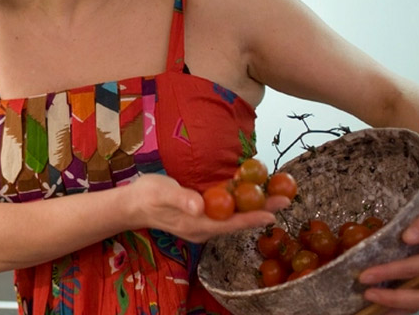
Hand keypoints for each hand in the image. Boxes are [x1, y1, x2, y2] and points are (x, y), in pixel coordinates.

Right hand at [127, 174, 289, 242]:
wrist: (132, 204)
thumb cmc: (147, 196)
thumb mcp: (161, 192)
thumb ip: (180, 198)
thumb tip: (199, 205)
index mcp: (196, 224)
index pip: (230, 223)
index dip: (252, 217)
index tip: (273, 213)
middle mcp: (204, 227)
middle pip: (237, 220)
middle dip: (262, 209)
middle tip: (286, 198)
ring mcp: (204, 222)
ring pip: (234, 216)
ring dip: (255, 205)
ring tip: (276, 193)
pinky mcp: (202, 214)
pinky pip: (226, 211)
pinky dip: (241, 202)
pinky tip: (252, 190)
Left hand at [357, 193, 418, 312]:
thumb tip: (407, 237)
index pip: (416, 270)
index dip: (389, 274)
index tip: (364, 275)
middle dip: (391, 300)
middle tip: (365, 294)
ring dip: (394, 308)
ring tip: (368, 307)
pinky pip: (418, 298)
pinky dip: (400, 305)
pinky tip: (381, 305)